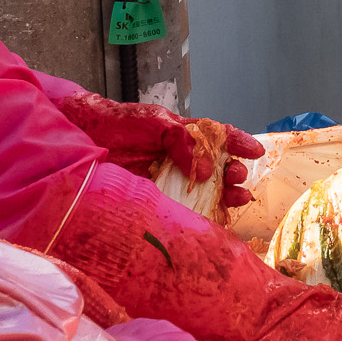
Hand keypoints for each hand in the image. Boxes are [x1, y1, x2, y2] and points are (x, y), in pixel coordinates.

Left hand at [55, 91, 263, 208]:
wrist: (85, 137)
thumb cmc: (119, 122)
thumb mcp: (154, 121)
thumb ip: (180, 139)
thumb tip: (204, 168)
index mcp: (183, 133)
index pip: (217, 136)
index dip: (238, 142)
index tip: (256, 151)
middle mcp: (179, 157)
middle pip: (216, 166)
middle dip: (233, 173)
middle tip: (239, 180)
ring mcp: (168, 177)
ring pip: (204, 188)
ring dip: (223, 194)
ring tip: (237, 199)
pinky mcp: (154, 196)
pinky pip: (182, 206)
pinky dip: (200, 213)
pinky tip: (214, 219)